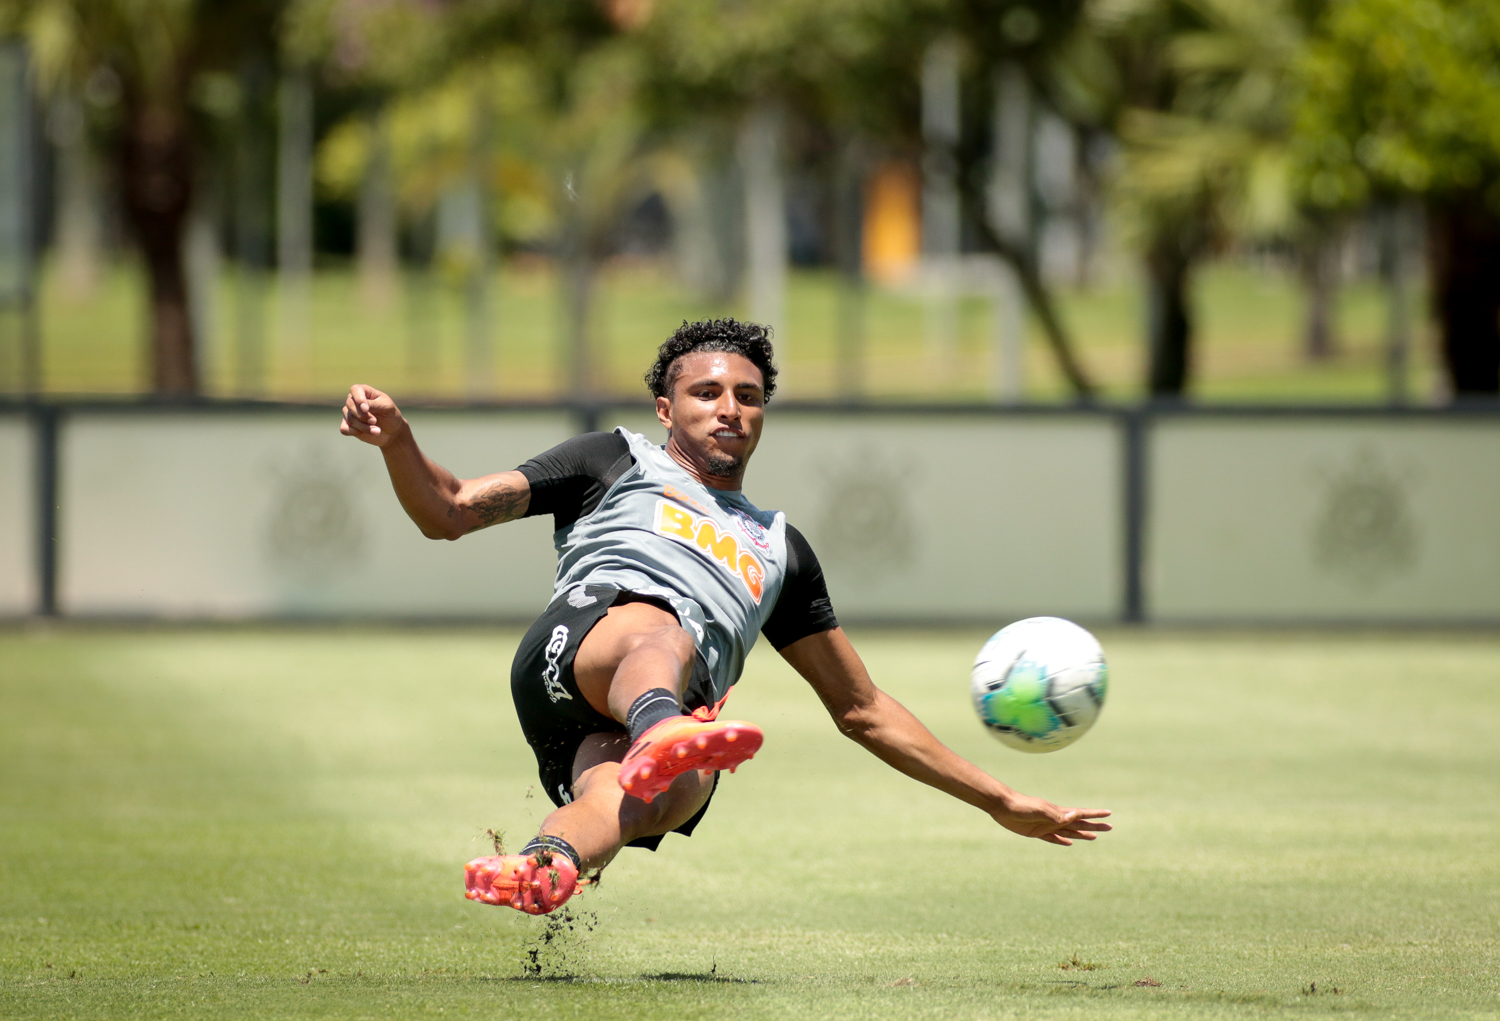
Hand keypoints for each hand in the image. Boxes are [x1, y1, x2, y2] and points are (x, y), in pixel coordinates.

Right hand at [339, 384, 404, 447]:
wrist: (391, 432)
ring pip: (350, 419)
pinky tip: (367, 433)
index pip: (355, 389)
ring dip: (364, 427)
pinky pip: (345, 428)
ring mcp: (350, 413)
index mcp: (365, 392)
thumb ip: (374, 404)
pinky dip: (355, 432)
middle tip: (374, 421)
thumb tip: (362, 406)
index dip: (358, 398)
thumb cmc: (390, 415)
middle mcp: (354, 401)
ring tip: (377, 430)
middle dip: (363, 416)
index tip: (366, 409)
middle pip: (350, 405)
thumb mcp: (387, 407)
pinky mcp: (348, 425)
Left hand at [990, 794, 1111, 846]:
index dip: (1095, 814)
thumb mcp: (1040, 810)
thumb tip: (1075, 814)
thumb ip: (1056, 814)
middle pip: (1079, 824)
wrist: (1003, 807)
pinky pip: (1054, 839)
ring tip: (1094, 837)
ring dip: (1082, 834)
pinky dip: (1062, 841)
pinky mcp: (1037, 832)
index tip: (1108, 813)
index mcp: (1059, 812)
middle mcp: (1056, 819)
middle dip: (1094, 826)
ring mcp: (1047, 826)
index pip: (1081, 814)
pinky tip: (1069, 842)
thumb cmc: (1022, 806)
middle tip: (1109, 827)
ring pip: (1070, 832)